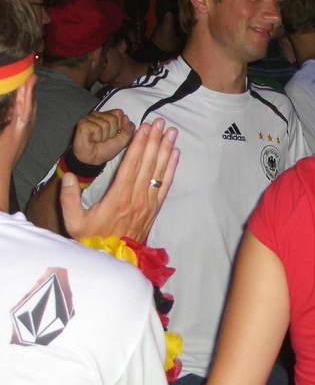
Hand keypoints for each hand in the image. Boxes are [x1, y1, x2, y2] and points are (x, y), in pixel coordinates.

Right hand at [61, 118, 179, 242]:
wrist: (113, 261)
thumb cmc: (91, 240)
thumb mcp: (73, 221)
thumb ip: (69, 198)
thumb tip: (69, 176)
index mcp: (118, 198)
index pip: (131, 165)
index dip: (139, 145)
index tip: (145, 128)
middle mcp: (137, 198)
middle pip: (148, 164)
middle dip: (155, 140)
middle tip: (160, 122)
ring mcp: (148, 203)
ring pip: (160, 172)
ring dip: (166, 150)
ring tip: (172, 132)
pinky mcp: (155, 209)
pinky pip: (166, 185)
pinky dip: (172, 169)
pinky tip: (176, 155)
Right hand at [72, 109, 134, 165]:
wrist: (93, 159)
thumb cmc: (106, 150)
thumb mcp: (123, 139)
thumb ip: (128, 128)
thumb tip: (126, 117)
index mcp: (107, 116)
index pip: (119, 113)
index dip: (120, 126)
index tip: (114, 134)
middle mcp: (98, 115)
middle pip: (113, 118)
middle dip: (112, 132)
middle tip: (105, 139)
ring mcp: (89, 118)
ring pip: (105, 124)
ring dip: (104, 136)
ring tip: (98, 140)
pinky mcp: (83, 123)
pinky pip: (97, 128)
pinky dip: (97, 137)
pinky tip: (92, 140)